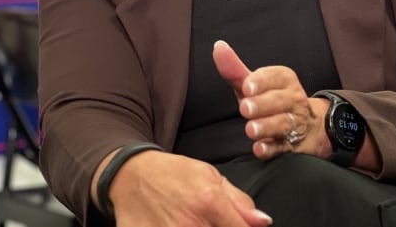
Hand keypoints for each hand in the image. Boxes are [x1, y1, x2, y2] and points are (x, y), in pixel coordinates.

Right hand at [108, 149, 271, 225]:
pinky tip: (176, 225)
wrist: (131, 176)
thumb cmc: (174, 175)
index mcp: (209, 203)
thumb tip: (264, 222)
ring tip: (195, 222)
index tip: (238, 226)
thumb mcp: (211, 177)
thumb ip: (240, 203)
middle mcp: (190, 224)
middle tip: (211, 221)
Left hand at [213, 40, 329, 159]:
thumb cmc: (271, 99)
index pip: (276, 77)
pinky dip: (271, 149)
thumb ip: (235, 68)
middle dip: (262, 104)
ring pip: (283, 123)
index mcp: (285, 80)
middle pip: (280, 100)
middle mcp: (293, 99)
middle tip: (245, 108)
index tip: (247, 86)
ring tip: (250, 129)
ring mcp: (295, 123)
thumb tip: (218, 47)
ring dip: (266, 126)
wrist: (306, 125)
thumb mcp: (254, 83)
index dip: (261, 82)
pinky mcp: (292, 145)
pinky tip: (259, 149)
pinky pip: (283, 147)